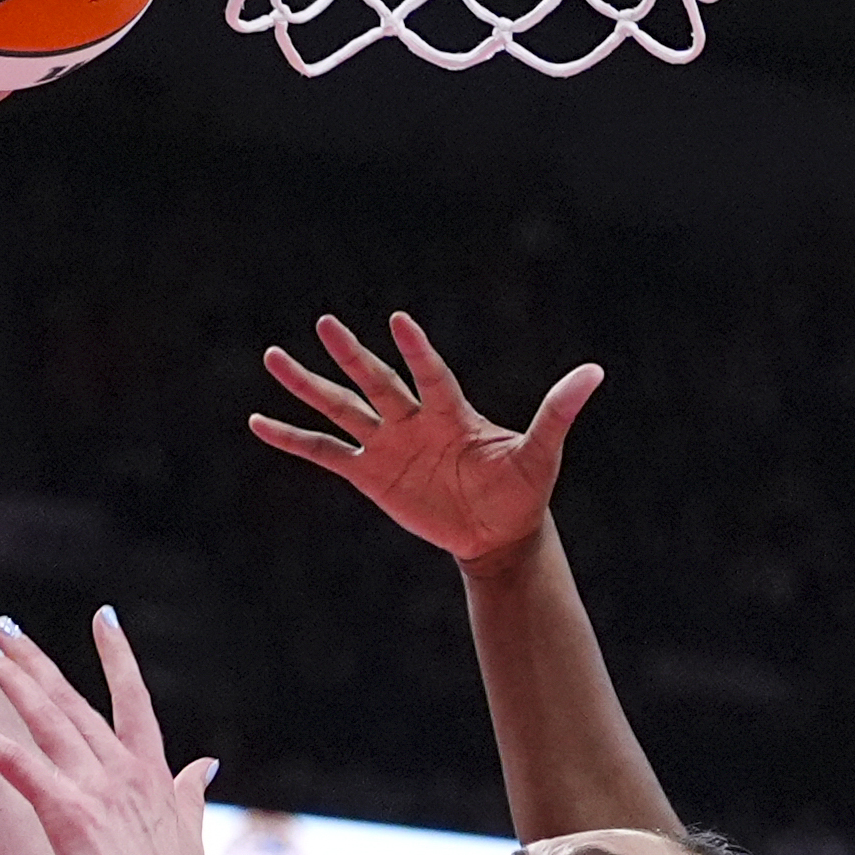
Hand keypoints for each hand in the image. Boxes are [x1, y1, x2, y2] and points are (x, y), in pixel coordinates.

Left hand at [0, 611, 219, 854]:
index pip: (133, 702)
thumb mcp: (189, 836)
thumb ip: (190, 795)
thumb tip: (206, 764)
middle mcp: (123, 770)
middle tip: (5, 627)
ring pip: (43, 716)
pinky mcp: (65, 811)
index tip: (105, 617)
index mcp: (152, 775)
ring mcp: (95, 787)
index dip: (118, 657)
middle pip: (73, 700)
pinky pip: (13, 760)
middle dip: (36, 660)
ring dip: (9, 679)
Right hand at [251, 313, 602, 568]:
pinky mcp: (368, 474)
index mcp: (451, 412)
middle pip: (376, 382)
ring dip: (308, 385)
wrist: (498, 533)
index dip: (417, 351)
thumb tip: (595, 372)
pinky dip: (293, 439)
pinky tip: (259, 422)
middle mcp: (413, 420)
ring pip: (341, 407)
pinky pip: (324, 452)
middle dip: (351, 356)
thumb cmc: (522, 490)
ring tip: (273, 356)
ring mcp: (386, 444)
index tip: (399, 321)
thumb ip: (558, 413)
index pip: (430, 374)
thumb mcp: (541, 453)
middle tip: (325, 323)